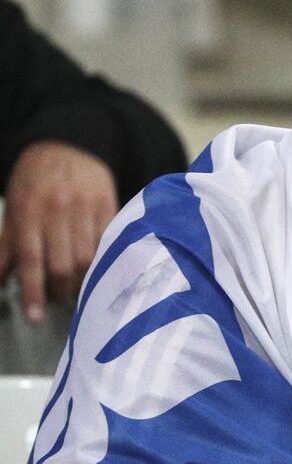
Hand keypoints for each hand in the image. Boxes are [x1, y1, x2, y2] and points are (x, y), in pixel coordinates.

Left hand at [0, 140, 118, 322]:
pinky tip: (100, 269)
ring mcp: (86, 208)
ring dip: (84, 281)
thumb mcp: (14, 208)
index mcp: (28, 211)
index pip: (30, 259)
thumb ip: (7, 245)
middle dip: (61, 290)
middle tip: (58, 298)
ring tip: (78, 288)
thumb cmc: (36, 181)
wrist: (69, 145)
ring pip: (89, 257)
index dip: (32, 292)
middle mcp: (58, 210)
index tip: (35, 318)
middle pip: (63, 264)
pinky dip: (105, 261)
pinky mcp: (110, 206)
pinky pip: (109, 242)